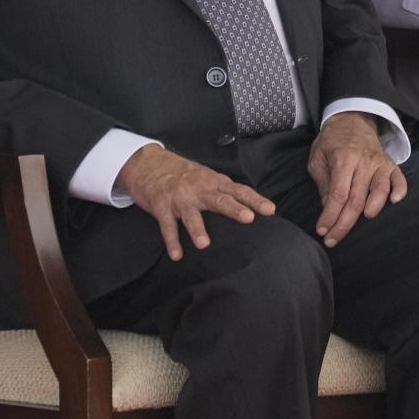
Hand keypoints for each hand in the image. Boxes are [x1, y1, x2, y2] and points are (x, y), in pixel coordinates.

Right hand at [117, 145, 275, 260]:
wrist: (148, 163)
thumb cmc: (182, 174)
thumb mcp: (206, 177)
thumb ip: (224, 191)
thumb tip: (249, 207)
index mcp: (213, 182)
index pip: (239, 191)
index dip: (255, 200)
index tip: (270, 210)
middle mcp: (199, 189)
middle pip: (219, 200)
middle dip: (234, 210)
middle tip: (248, 219)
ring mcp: (180, 198)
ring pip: (191, 215)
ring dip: (197, 230)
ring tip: (204, 244)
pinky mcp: (162, 206)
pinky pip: (167, 226)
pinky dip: (172, 241)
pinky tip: (176, 255)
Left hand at [308, 111, 406, 246]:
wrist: (352, 120)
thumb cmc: (331, 142)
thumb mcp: (317, 158)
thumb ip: (323, 183)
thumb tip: (328, 207)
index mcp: (343, 159)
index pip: (338, 195)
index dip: (330, 216)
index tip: (323, 230)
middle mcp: (363, 162)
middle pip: (357, 199)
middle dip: (344, 223)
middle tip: (334, 239)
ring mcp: (379, 163)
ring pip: (380, 190)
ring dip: (373, 208)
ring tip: (363, 222)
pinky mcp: (390, 165)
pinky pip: (399, 179)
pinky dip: (400, 191)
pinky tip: (394, 202)